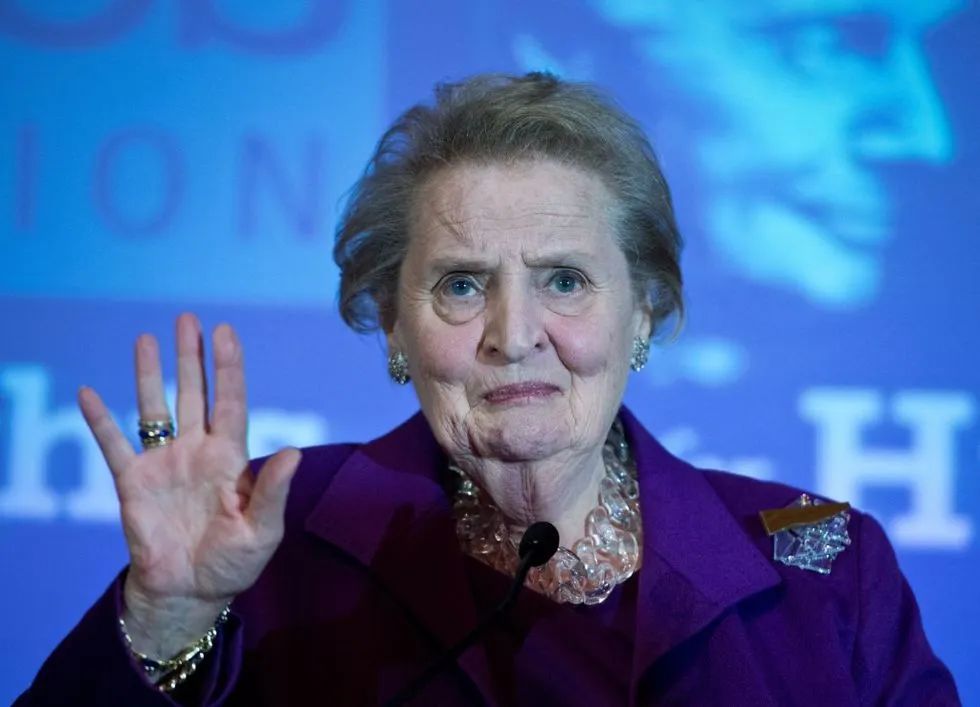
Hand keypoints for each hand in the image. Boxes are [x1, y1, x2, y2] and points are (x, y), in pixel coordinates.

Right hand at [78, 313, 300, 657]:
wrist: (191, 592)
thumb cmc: (234, 562)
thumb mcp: (263, 531)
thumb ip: (273, 491)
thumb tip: (294, 452)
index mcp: (230, 458)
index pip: (231, 402)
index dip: (228, 368)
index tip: (225, 332)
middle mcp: (197, 451)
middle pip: (194, 394)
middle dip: (191, 358)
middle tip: (188, 319)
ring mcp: (164, 464)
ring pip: (155, 409)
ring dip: (150, 375)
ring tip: (146, 338)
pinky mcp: (133, 484)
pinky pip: (114, 445)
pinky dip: (99, 421)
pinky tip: (88, 393)